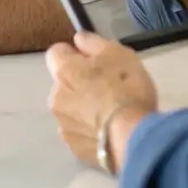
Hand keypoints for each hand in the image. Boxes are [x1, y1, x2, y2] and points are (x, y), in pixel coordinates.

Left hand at [46, 31, 156, 165]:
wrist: (131, 135)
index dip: (73, 53)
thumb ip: (92, 42)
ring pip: (69, 108)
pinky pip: (77, 131)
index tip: (91, 58)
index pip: (55, 52)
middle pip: (62, 83)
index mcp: (64, 72)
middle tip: (106, 85)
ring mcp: (63, 126)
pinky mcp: (73, 148)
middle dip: (78, 82)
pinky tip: (108, 129)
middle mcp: (56, 98)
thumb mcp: (116, 53)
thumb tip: (78, 40)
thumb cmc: (126, 87)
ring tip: (109, 111)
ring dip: (82, 106)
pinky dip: (88, 128)